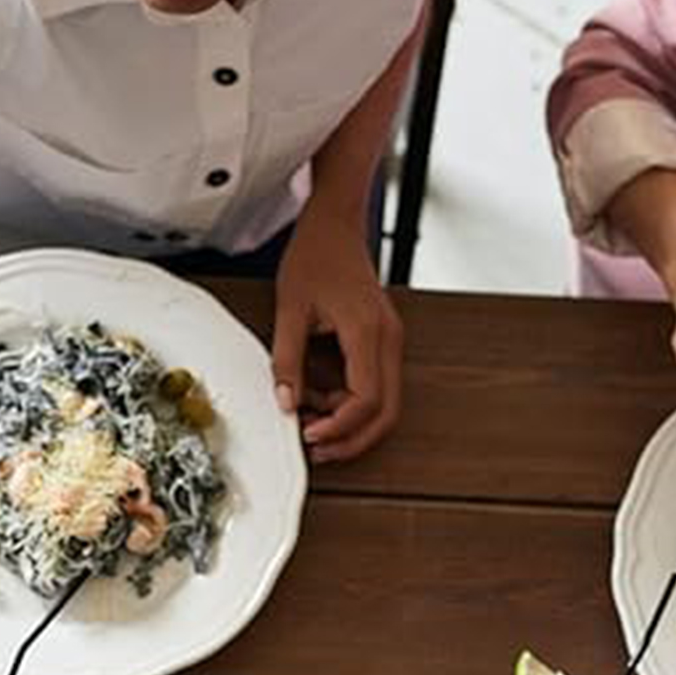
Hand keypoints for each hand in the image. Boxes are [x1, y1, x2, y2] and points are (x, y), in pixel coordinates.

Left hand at [271, 203, 403, 462]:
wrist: (335, 225)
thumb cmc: (315, 256)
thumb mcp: (289, 310)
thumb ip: (286, 360)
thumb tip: (286, 402)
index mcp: (367, 332)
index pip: (367, 399)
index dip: (339, 426)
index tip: (309, 434)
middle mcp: (388, 339)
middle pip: (386, 412)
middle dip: (353, 438)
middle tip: (317, 449)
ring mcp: (389, 340)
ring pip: (384, 402)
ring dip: (350, 421)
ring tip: (310, 422)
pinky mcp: (381, 339)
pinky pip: (375, 383)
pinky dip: (350, 401)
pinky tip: (318, 398)